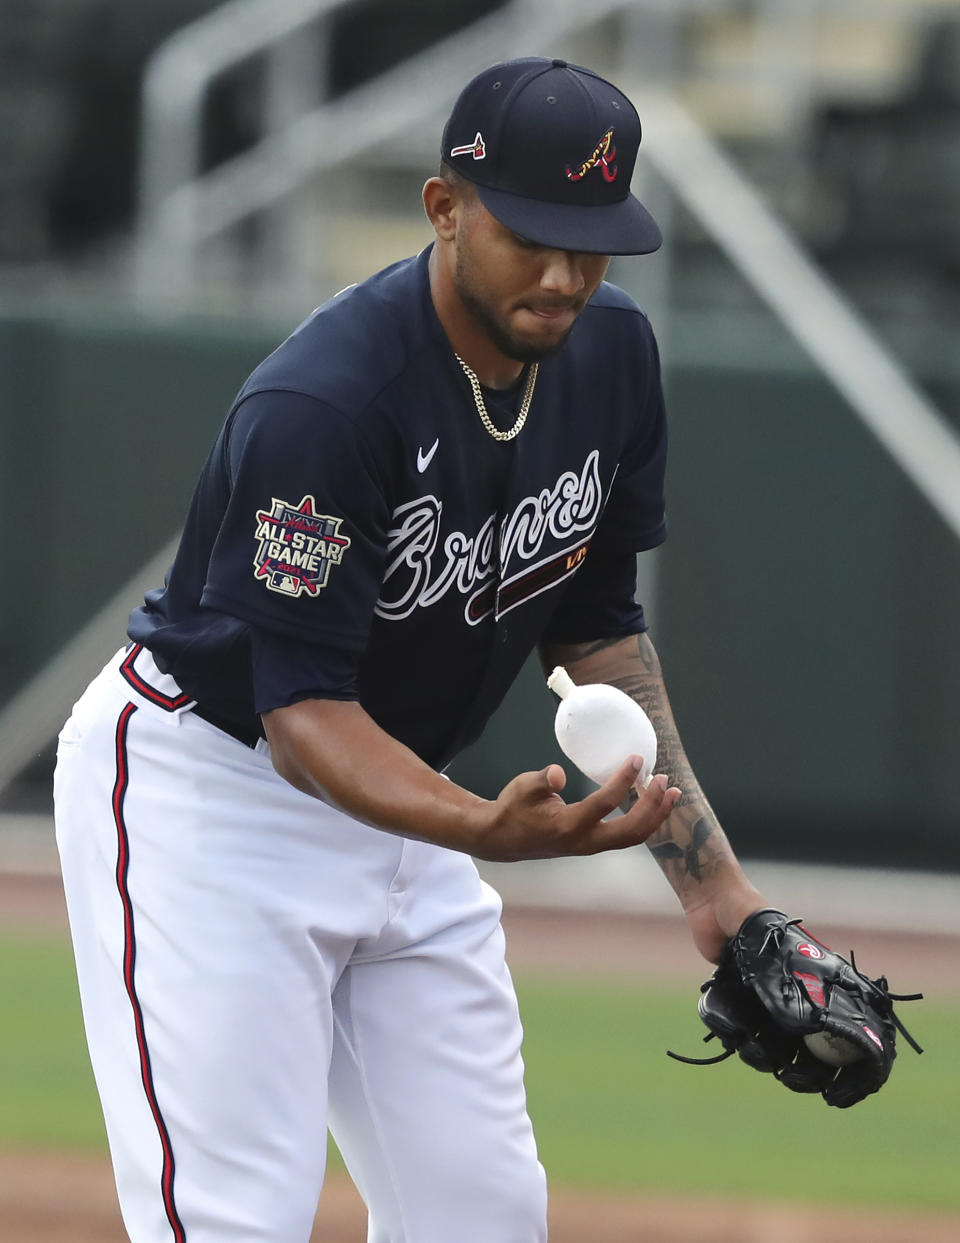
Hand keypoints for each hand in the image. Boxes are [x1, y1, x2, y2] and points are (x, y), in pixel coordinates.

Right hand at [469, 756, 680, 862]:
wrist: (502, 839)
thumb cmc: (513, 808)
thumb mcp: (522, 788)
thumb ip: (541, 780)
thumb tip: (558, 772)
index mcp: (568, 826)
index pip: (604, 804)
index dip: (624, 781)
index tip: (637, 759)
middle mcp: (584, 842)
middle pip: (631, 831)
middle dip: (653, 806)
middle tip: (665, 780)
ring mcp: (590, 847)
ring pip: (633, 838)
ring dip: (655, 816)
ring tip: (672, 793)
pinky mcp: (592, 844)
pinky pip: (626, 836)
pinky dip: (644, 820)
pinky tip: (652, 802)